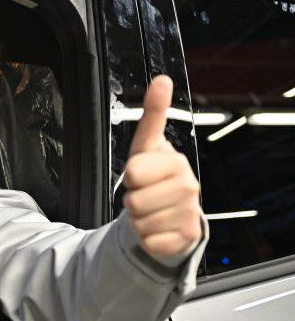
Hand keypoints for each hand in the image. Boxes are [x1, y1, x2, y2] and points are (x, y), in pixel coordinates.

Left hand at [123, 76, 202, 259]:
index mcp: (176, 162)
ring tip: (150, 212)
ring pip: (139, 223)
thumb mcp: (147, 146)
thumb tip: (162, 79)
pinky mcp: (186, 238)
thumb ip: (153, 114)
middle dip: (131, 200)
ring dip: (137, 221)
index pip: (133, 172)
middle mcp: (189, 187)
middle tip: (143, 196)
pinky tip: (157, 230)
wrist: (170, 213)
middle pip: (134, 201)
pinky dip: (146, 239)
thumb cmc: (154, 178)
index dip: (129, 176)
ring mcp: (190, 213)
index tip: (140, 174)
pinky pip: (150, 241)